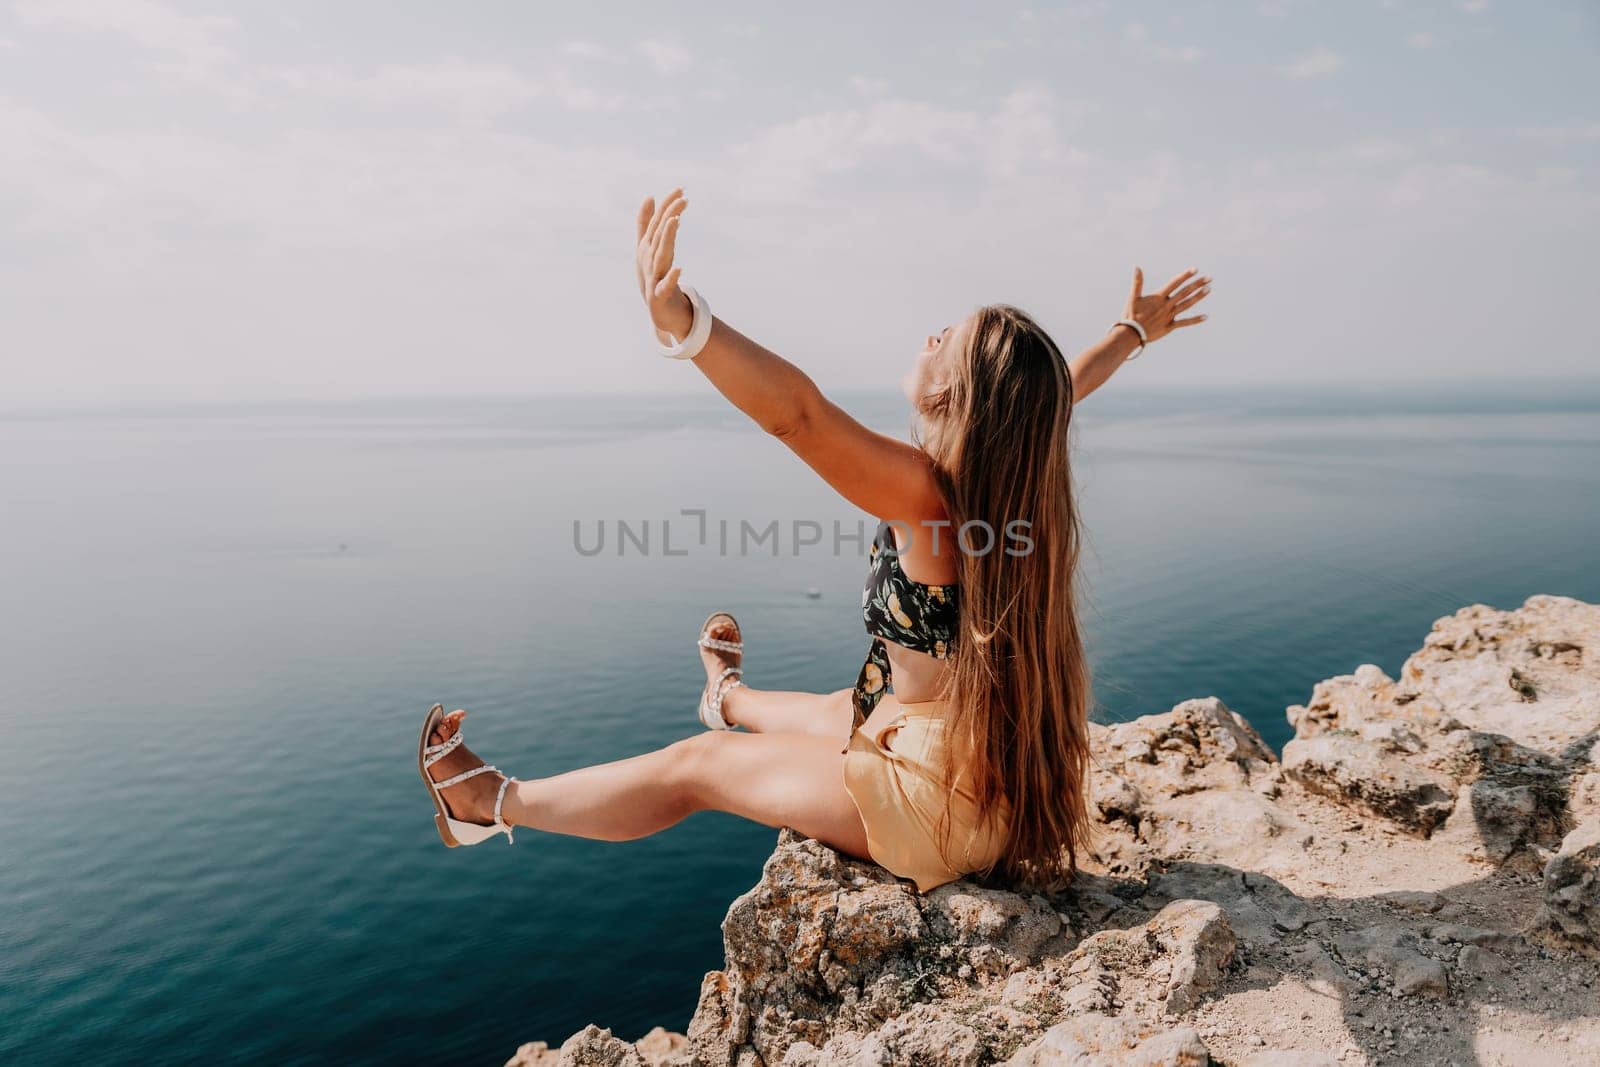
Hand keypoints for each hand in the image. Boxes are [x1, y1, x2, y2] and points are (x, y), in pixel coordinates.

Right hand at [635, 188, 692, 341]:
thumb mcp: (648, 248)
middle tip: (683, 199)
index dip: (667, 205)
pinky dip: (670, 278)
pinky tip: (679, 268)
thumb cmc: (653, 275)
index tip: (681, 189)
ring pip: (660, 256)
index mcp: (647, 247)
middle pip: (659, 235)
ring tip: (675, 222)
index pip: (658, 222)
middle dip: (669, 215)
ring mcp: (652, 276)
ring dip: (667, 238)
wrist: (656, 309)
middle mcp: (648, 259)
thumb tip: (650, 196)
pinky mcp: (658, 295)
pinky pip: (665, 286)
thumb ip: (647, 222)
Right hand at [1122, 267, 1210, 344]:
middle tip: (1209, 278)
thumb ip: (1137, 282)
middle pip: (1184, 292)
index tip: (1195, 270)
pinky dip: (1195, 320)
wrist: (1131, 334)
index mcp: (1158, 298)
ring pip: (1186, 305)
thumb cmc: (1130, 315)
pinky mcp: (1169, 326)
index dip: (1185, 276)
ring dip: (1198, 297)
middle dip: (1197, 284)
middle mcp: (1166, 306)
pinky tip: (1205, 317)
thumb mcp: (1132, 297)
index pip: (1174, 283)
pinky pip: (1184, 322)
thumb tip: (1136, 267)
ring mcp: (1169, 316)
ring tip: (1208, 289)